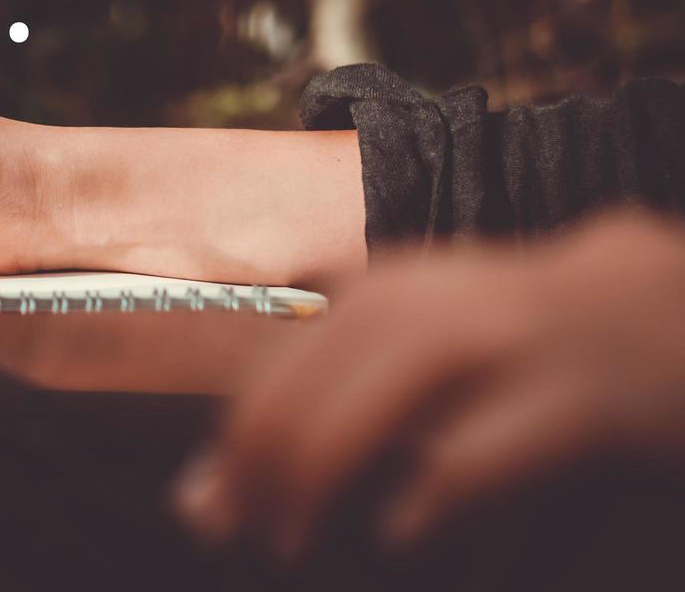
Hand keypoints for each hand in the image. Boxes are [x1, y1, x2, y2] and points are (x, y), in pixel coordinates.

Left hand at [173, 212, 684, 558]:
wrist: (648, 302)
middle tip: (248, 536)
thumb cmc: (503, 339)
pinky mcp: (570, 395)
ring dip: (314, 472)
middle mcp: (426, 306)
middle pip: (303, 388)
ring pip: (373, 402)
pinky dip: (429, 487)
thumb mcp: (404, 352)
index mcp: (378, 294)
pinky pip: (483, 445)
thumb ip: (308, 414)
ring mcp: (500, 344)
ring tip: (287, 538)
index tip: (214, 514)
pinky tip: (396, 530)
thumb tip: (195, 501)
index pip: (269, 374)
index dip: (229, 449)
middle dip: (255, 468)